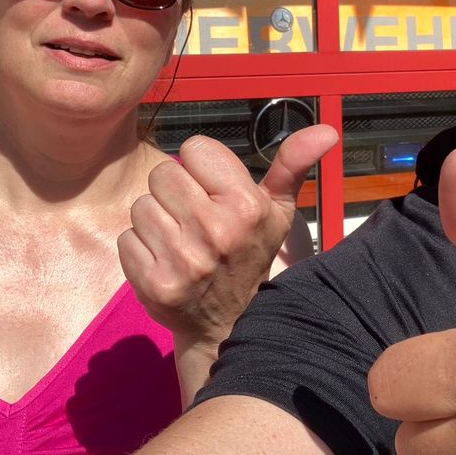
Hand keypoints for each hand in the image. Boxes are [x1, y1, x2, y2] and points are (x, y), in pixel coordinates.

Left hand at [120, 124, 337, 348]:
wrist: (230, 325)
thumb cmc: (251, 254)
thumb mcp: (279, 210)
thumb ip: (294, 164)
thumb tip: (327, 130)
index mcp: (245, 205)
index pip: (194, 148)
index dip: (201, 168)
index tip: (212, 191)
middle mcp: (215, 230)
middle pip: (162, 173)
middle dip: (175, 192)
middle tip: (194, 218)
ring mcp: (183, 259)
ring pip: (141, 206)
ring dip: (156, 221)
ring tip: (180, 240)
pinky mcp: (156, 283)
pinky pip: (128, 239)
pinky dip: (141, 249)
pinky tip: (165, 261)